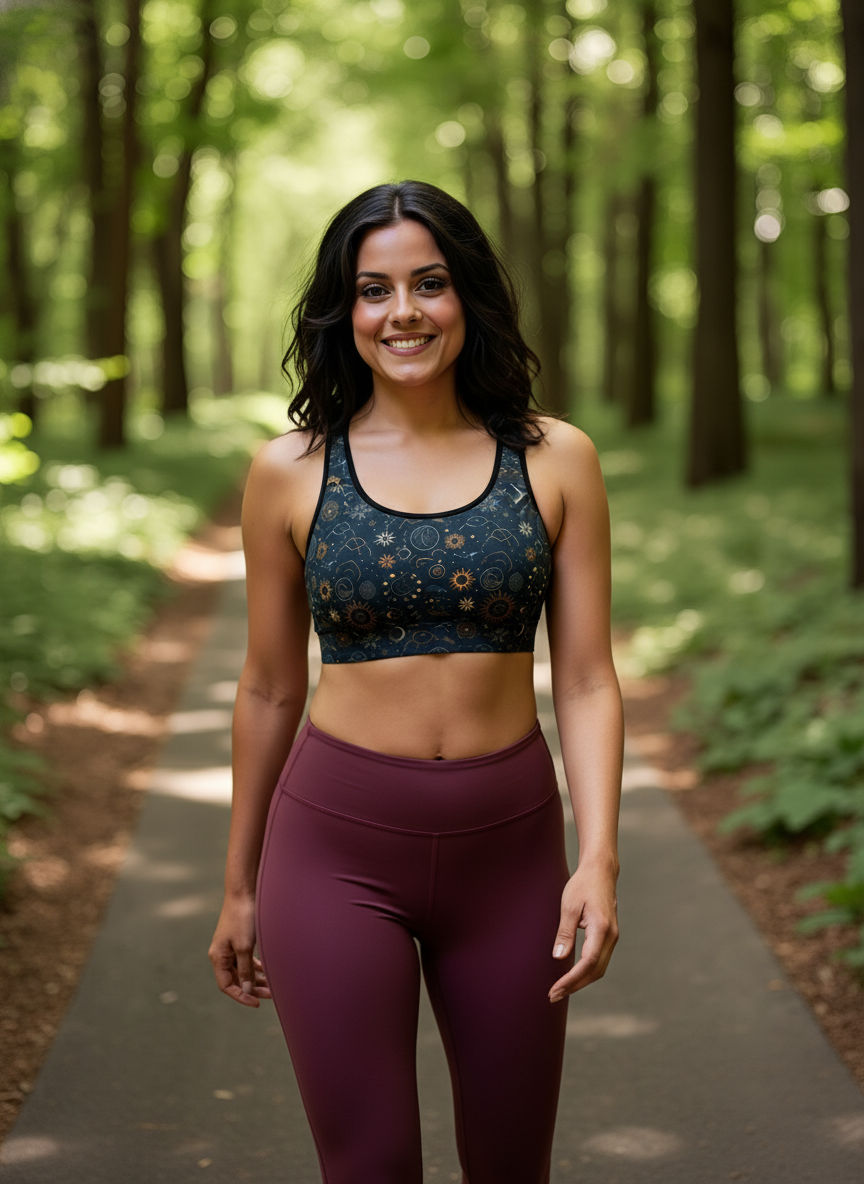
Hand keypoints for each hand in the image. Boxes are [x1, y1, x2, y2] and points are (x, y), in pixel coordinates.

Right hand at [208, 893, 271, 1007]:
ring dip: (256, 979)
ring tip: (272, 986)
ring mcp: (230, 946)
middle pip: (235, 979)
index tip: (257, 1002)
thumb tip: (247, 990)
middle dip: (252, 989)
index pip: (227, 986)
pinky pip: (246, 959)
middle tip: (269, 995)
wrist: (244, 891)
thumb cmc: (243, 917)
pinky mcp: (239, 939)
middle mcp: (222, 953)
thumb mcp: (245, 947)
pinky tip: (267, 971)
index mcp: (218, 957)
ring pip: (242, 970)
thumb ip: (245, 970)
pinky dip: (256, 967)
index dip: (241, 996)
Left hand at [548, 861, 618, 1002]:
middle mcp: (611, 936)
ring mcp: (612, 937)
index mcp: (601, 929)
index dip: (571, 980)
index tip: (555, 989)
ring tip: (561, 989)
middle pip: (594, 971)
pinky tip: (573, 975)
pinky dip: (586, 972)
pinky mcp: (609, 936)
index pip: (587, 963)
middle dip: (574, 986)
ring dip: (581, 981)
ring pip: (599, 968)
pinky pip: (599, 960)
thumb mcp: (569, 906)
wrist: (601, 871)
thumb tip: (559, 958)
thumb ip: (565, 933)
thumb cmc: (583, 885)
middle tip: (553, 995)